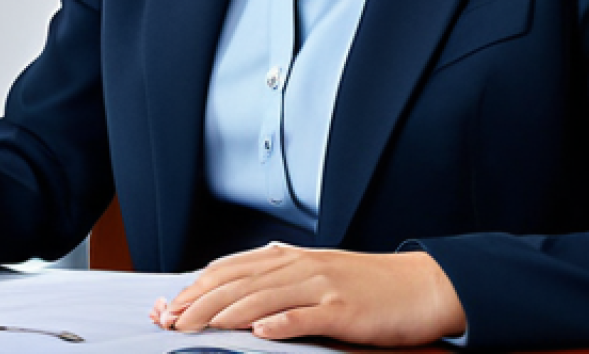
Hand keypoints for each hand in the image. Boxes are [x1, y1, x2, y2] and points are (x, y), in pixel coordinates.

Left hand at [152, 243, 465, 344]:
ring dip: (226, 313)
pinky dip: (280, 323)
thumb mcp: (315, 274)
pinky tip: (259, 332)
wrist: (418, 286)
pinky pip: (306, 316)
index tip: (171, 304)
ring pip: (264, 296)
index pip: (231, 269)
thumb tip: (236, 289)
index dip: (198, 285)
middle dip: (200, 301)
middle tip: (171, 319)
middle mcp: (300, 265)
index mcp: (289, 256)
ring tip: (197, 326)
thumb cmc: (365, 285)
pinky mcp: (343, 309)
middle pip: (239, 282)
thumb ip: (278, 278)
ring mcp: (321, 285)